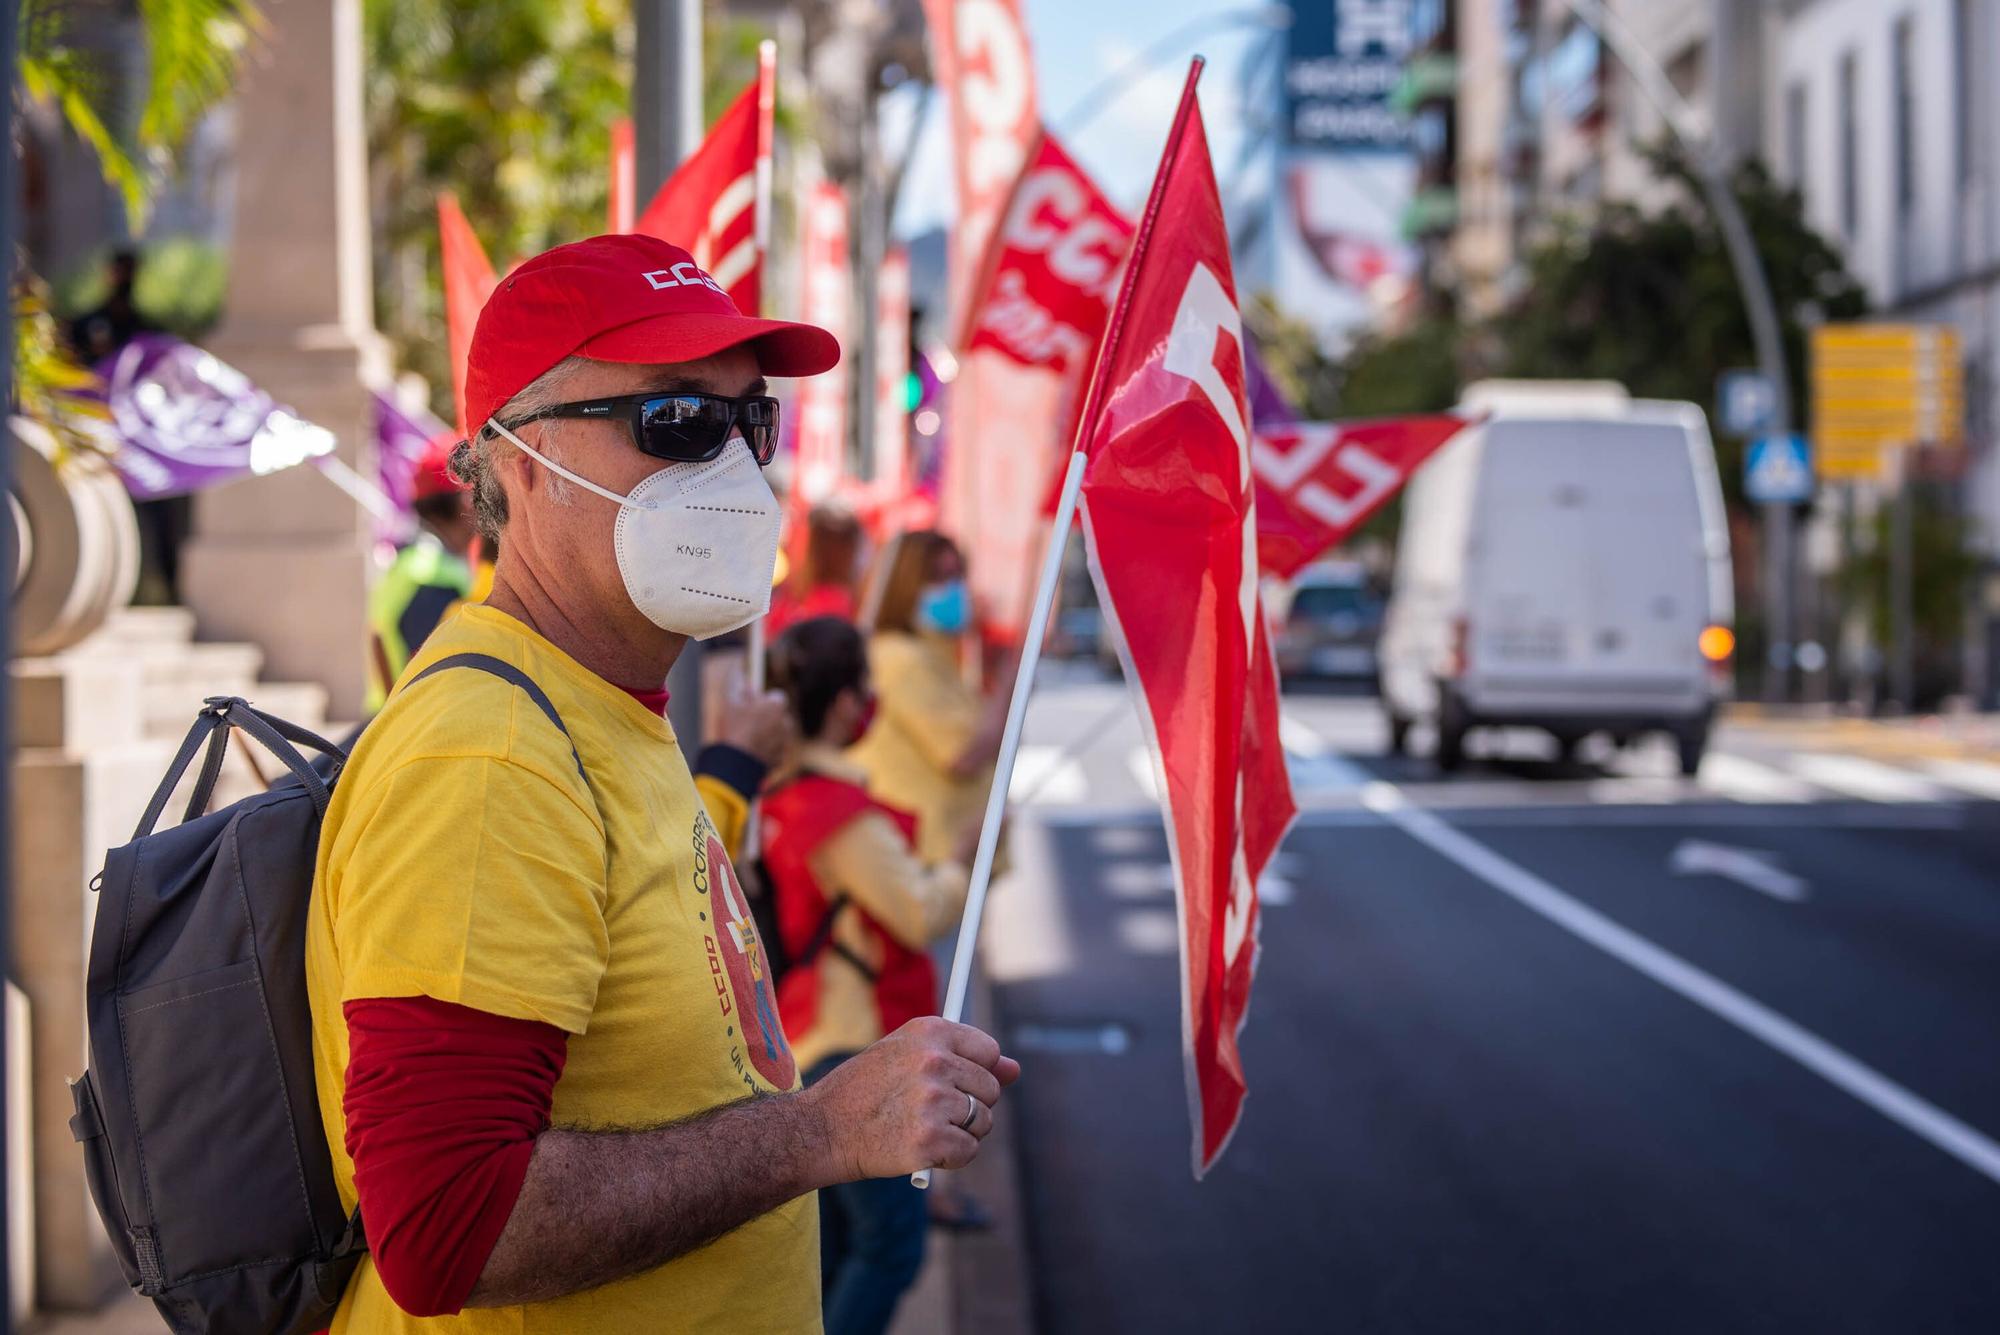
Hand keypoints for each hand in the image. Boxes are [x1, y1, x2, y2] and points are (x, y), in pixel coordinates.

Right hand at [714, 668, 793, 767]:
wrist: (737, 761)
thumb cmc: (735, 727)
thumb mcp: (731, 701)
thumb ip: (737, 682)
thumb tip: (738, 668)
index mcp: (777, 706)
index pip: (777, 697)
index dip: (764, 700)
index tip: (753, 704)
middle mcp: (786, 722)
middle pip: (777, 715)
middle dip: (766, 717)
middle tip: (748, 722)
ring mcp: (785, 742)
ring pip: (777, 733)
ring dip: (767, 734)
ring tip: (748, 739)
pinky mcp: (781, 758)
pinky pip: (774, 750)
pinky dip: (766, 751)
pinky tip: (751, 752)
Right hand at [803, 1017, 1021, 1180]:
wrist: (821, 1129)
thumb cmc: (865, 1091)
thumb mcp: (908, 1057)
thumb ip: (963, 1058)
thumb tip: (1015, 1070)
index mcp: (930, 1031)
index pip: (989, 1051)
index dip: (977, 1073)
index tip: (954, 1085)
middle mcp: (935, 1061)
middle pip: (990, 1090)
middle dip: (970, 1106)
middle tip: (930, 1113)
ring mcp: (933, 1101)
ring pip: (983, 1122)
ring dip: (962, 1133)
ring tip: (923, 1130)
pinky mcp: (930, 1141)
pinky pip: (969, 1151)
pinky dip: (952, 1159)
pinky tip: (922, 1151)